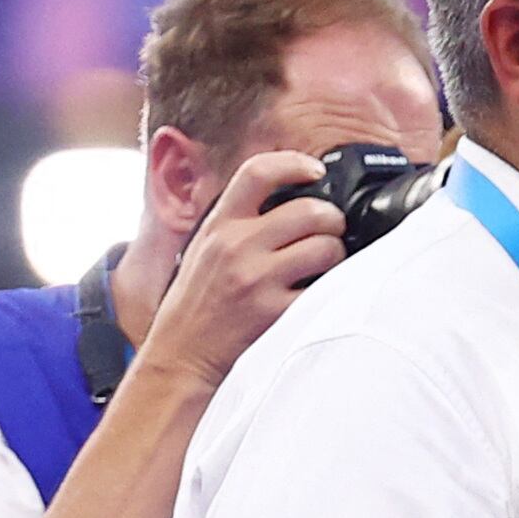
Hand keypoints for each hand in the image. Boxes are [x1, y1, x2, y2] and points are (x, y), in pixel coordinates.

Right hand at [136, 151, 346, 388]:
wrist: (181, 353)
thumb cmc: (197, 300)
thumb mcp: (205, 248)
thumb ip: (239, 221)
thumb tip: (291, 195)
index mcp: (219, 224)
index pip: (257, 173)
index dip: (294, 164)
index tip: (316, 170)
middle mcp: (237, 246)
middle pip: (311, 210)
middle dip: (333, 219)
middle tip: (331, 231)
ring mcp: (257, 279)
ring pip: (327, 247)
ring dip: (337, 253)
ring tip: (326, 263)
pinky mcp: (274, 312)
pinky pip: (324, 288)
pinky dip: (331, 288)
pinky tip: (318, 292)